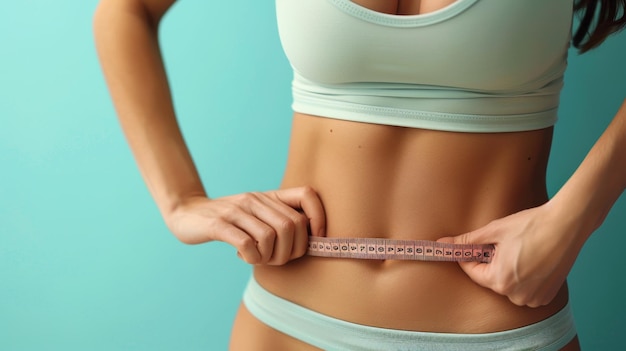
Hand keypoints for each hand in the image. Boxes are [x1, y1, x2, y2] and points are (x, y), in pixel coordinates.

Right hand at [165, 186, 325, 265]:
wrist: (187, 214)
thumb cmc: (229, 221)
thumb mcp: (257, 215)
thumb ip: (280, 220)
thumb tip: (312, 241)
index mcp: (269, 196)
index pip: (308, 195)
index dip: (319, 218)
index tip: (314, 239)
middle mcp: (256, 200)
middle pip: (293, 225)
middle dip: (291, 251)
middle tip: (275, 258)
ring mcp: (237, 211)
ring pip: (272, 237)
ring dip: (270, 257)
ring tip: (258, 258)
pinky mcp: (219, 224)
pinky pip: (247, 245)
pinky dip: (252, 258)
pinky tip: (243, 257)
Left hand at [437, 203, 583, 306]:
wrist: (566, 225)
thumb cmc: (530, 226)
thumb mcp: (494, 230)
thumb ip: (467, 241)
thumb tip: (443, 244)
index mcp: (500, 281)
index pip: (472, 272)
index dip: (469, 256)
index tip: (468, 244)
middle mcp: (516, 295)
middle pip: (490, 278)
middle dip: (490, 261)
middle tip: (500, 243)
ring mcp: (533, 298)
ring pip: (507, 284)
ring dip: (507, 269)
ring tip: (518, 249)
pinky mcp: (546, 296)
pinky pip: (525, 288)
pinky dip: (523, 276)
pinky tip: (531, 258)